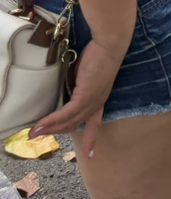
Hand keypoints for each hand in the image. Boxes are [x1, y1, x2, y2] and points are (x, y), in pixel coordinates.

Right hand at [31, 37, 123, 156]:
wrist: (109, 44)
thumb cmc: (98, 54)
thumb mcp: (85, 75)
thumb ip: (76, 86)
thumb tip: (65, 91)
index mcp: (100, 99)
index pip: (96, 123)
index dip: (93, 139)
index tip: (91, 154)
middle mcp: (98, 103)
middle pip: (75, 124)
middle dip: (56, 132)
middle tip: (37, 138)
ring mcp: (93, 100)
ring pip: (69, 121)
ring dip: (49, 129)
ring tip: (33, 135)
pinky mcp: (86, 95)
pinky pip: (66, 113)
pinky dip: (52, 120)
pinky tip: (40, 126)